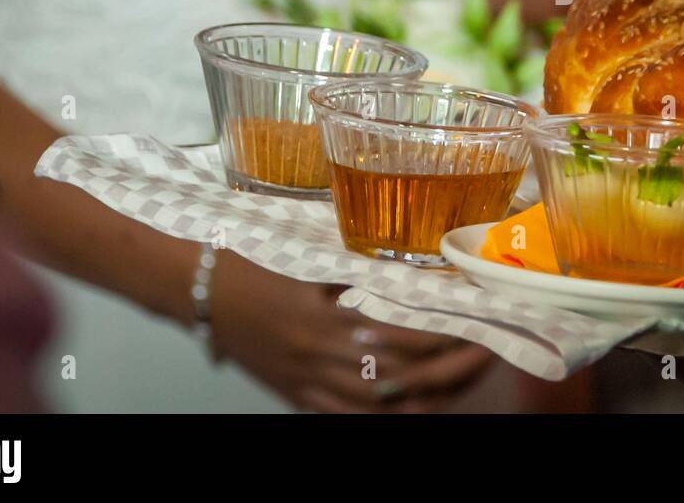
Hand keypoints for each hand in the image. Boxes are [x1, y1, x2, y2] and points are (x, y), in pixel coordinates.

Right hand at [208, 250, 495, 411]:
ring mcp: (305, 382)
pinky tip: (406, 411)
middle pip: (398, 376)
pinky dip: (377, 417)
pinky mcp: (292, 395)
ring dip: (421, 399)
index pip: (400, 338)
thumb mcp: (312, 266)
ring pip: (375, 405)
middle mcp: (320, 356)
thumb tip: (402, 278)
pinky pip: (340, 417)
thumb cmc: (254, 267)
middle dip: (446, 370)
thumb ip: (355, 277)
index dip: (442, 339)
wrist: (201, 291)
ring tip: (455, 387)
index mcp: (327, 319)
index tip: (474, 327)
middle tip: (482, 355)